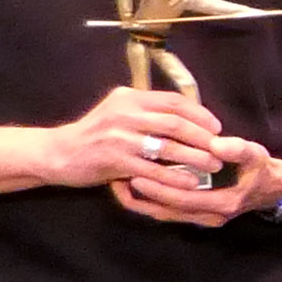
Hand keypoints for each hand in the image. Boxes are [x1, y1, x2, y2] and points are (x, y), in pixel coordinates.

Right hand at [43, 84, 232, 196]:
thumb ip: (145, 109)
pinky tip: (189, 183)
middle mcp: (125, 113)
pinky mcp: (114, 160)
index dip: (198, 113)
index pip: (172, 101)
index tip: (216, 126)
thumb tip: (184, 114)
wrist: (60, 152)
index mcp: (130, 97)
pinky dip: (174, 176)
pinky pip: (152, 170)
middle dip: (202, 136)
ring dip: (194, 156)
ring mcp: (119, 137)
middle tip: (221, 147)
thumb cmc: (94, 133)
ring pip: (167, 146)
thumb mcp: (118, 111)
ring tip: (212, 164)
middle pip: (174, 122)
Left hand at [112, 132, 281, 230]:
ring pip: (164, 214)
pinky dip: (150, 202)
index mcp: (223, 203)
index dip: (159, 189)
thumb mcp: (256, 155)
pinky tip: (133, 188)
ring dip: (141, 201)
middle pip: (168, 210)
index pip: (184, 199)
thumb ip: (237, 150)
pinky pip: (168, 211)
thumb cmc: (263, 169)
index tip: (136, 175)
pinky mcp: (196, 214)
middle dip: (141, 197)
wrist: (275, 189)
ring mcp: (202, 218)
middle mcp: (210, 216)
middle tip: (118, 178)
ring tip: (118, 183)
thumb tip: (215, 144)